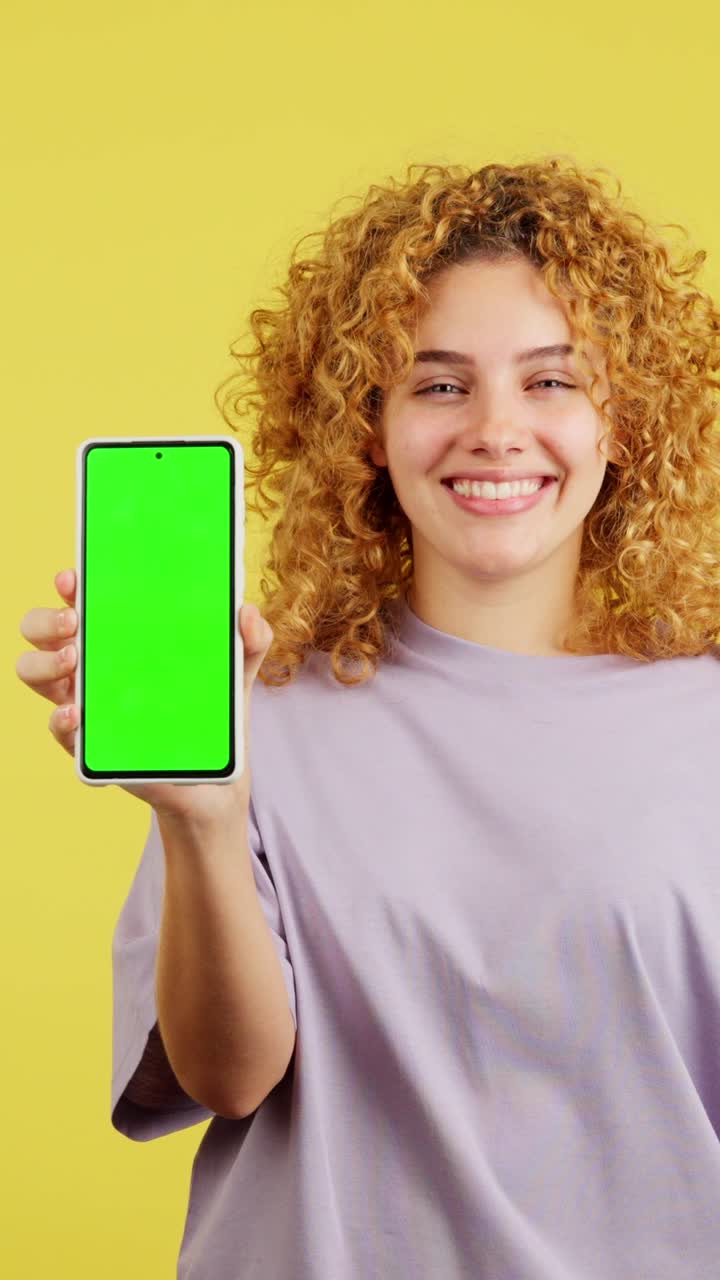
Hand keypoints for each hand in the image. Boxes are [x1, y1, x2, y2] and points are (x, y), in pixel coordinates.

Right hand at [16, 568, 272, 824]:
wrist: (217, 782)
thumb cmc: (214, 715)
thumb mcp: (237, 673)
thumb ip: (249, 641)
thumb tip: (247, 613)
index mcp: (122, 639)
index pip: (83, 601)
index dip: (69, 585)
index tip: (73, 576)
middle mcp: (94, 667)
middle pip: (42, 631)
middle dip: (46, 619)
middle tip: (74, 621)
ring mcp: (87, 705)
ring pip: (34, 673)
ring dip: (43, 662)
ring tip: (73, 660)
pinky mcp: (91, 746)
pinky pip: (59, 729)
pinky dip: (61, 719)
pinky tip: (78, 713)